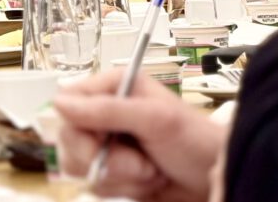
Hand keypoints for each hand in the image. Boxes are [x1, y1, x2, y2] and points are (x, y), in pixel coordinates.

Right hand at [56, 70, 227, 201]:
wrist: (217, 178)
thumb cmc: (197, 140)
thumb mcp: (155, 119)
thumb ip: (108, 109)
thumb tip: (60, 101)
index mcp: (113, 88)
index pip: (68, 104)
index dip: (79, 128)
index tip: (103, 141)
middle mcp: (105, 114)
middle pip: (69, 140)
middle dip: (106, 160)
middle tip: (139, 161)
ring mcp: (108, 146)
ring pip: (80, 168)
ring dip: (120, 177)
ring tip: (150, 169)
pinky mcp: (113, 173)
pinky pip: (96, 187)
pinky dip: (124, 190)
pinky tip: (148, 181)